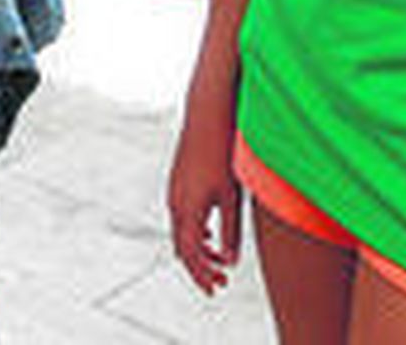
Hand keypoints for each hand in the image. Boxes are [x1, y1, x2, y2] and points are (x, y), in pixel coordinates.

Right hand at [167, 77, 242, 294]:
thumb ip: (231, 231)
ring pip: (181, 232)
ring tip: (220, 261)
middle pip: (182, 247)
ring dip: (198, 250)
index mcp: (188, 210)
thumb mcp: (232, 197)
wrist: (206, 117)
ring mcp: (174, 191)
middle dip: (200, 267)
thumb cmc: (223, 154)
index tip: (216, 289)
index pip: (190, 255)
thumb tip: (231, 261)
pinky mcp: (177, 182)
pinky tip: (211, 235)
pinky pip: (181, 217)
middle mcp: (175, 203)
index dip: (202, 275)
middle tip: (220, 283)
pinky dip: (194, 233)